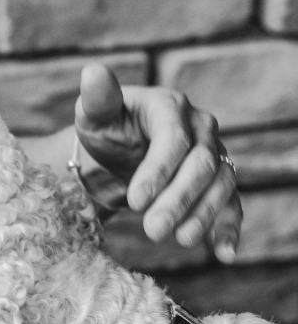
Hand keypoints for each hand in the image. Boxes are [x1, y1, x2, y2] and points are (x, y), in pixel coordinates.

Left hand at [74, 62, 241, 261]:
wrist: (114, 152)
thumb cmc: (102, 128)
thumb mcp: (93, 114)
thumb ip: (97, 96)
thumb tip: (92, 71)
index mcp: (170, 105)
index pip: (173, 139)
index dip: (158, 171)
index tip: (135, 200)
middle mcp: (200, 127)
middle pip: (200, 165)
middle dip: (177, 200)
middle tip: (152, 230)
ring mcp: (213, 153)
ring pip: (220, 185)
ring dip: (202, 215)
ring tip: (178, 240)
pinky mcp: (217, 181)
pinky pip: (231, 203)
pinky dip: (228, 227)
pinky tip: (224, 252)